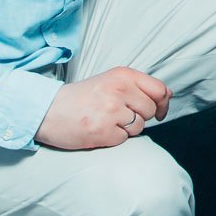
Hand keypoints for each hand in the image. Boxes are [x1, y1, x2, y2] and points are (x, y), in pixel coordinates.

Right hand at [35, 66, 171, 149]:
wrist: (47, 110)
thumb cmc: (83, 96)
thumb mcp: (111, 81)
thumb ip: (139, 86)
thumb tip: (168, 95)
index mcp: (123, 75)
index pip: (159, 90)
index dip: (163, 103)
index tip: (159, 111)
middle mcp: (119, 90)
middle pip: (150, 110)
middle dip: (140, 116)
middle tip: (118, 114)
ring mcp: (111, 111)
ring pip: (138, 126)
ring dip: (126, 128)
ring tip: (106, 120)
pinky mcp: (102, 132)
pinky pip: (123, 139)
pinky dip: (114, 138)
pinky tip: (99, 129)